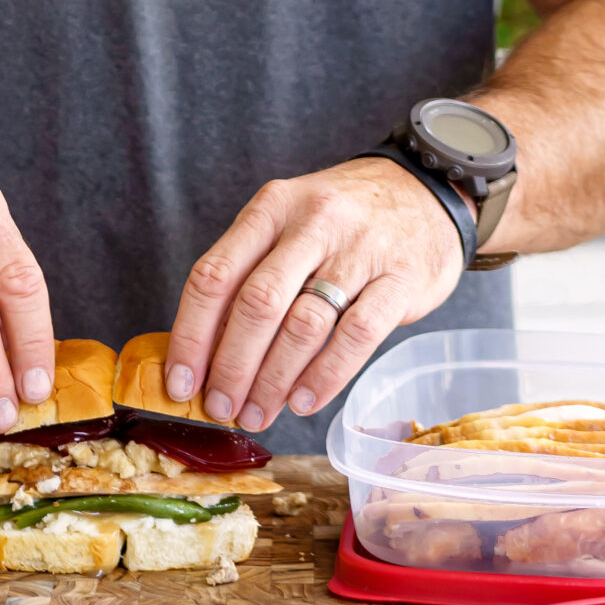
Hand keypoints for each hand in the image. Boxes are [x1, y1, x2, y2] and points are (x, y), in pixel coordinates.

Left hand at [165, 158, 467, 430]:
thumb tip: (208, 353)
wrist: (425, 191)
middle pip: (256, 303)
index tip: (179, 383)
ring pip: (303, 324)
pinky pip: (356, 335)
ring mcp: (359, 249)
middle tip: (221, 407)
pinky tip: (304, 400)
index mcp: (271, 207)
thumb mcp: (289, 222)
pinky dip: (325, 376)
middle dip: (231, 366)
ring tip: (258, 413)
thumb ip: (252, 273)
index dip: (191, 335)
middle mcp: (311, 222)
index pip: (215, 274)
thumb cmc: (343, 219)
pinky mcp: (401, 279)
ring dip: (273, 380)